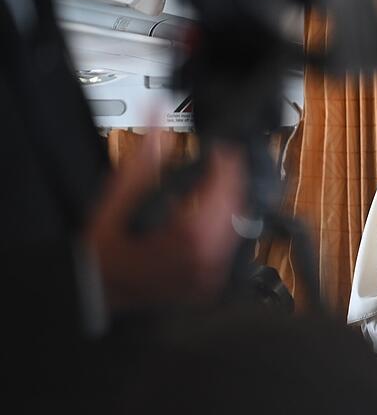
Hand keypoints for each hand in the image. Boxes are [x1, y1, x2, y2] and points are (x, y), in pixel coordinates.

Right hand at [84, 134, 245, 309]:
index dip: (227, 165)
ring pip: (237, 228)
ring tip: (220, 180)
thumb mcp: (116, 202)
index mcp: (189, 238)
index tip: (222, 149)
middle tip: (224, 160)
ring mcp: (210, 275)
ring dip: (231, 201)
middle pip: (236, 208)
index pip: (225, 192)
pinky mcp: (210, 283)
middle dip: (232, 180)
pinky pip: (230, 247)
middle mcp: (206, 259)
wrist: (99, 294)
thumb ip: (141, 161)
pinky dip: (226, 224)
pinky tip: (213, 211)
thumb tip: (155, 123)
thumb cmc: (102, 254)